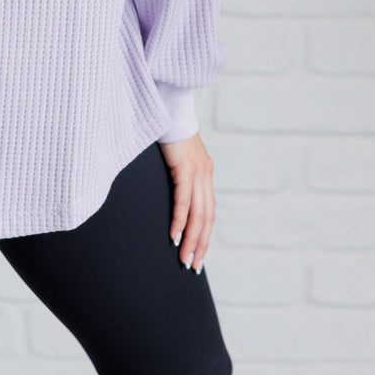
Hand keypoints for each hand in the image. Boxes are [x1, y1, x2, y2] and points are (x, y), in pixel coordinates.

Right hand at [158, 131, 214, 274]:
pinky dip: (180, 219)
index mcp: (205, 174)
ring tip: (184, 257)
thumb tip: (173, 196)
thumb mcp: (176, 158)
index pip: (208, 212)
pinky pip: (184, 199)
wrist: (169, 107)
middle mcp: (205, 175)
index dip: (204, 235)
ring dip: (191, 238)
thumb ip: (178, 176)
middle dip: (200, 244)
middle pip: (206, 218)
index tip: (197, 255)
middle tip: (192, 266)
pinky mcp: (185, 167)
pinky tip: (175, 235)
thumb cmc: (167, 133)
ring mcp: (197, 172)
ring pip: (198, 213)